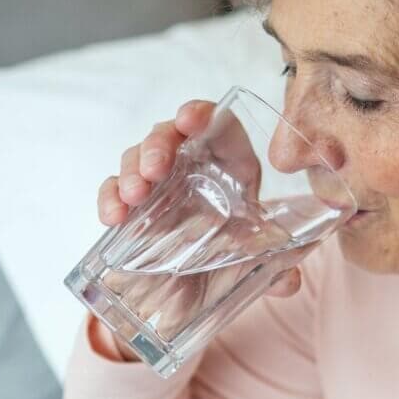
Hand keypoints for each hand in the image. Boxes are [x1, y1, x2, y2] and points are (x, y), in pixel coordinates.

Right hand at [95, 99, 299, 297]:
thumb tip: (289, 283)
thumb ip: (276, 266)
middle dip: (157, 147)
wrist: (204, 283)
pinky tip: (112, 215)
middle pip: (170, 136)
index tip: (188, 120)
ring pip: (138, 157)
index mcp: (231, 166)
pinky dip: (109, 198)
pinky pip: (114, 190)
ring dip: (131, 171)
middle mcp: (192, 166)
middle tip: (154, 171)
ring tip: (133, 196)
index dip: (202, 115)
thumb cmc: (235, 251)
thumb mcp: (257, 258)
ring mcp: (159, 182)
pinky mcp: (134, 204)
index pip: (218, 126)